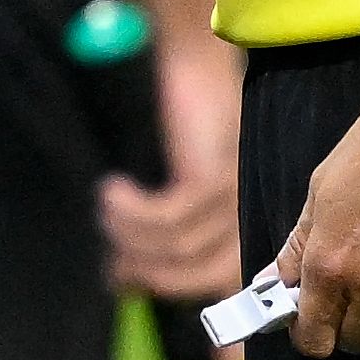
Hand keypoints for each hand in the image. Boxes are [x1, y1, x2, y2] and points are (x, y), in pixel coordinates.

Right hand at [98, 33, 244, 301]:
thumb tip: (121, 279)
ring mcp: (237, 196)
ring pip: (179, 246)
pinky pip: (167, 217)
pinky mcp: (214, 176)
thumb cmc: (188, 118)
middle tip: (112, 262)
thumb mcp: (184, 180)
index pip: (225, 280)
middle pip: (201, 273)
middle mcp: (253, 212)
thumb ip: (168, 228)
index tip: (143, 298)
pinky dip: (132, 211)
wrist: (199, 61)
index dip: (182, 294)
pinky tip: (113, 192)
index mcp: (251, 218)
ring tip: (106, 212)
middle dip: (151, 273)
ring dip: (131, 236)